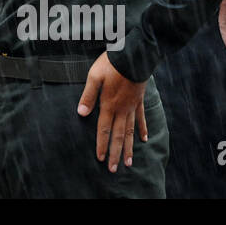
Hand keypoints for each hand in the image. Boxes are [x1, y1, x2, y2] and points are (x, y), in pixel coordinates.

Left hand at [77, 52, 148, 172]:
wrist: (134, 55)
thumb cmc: (111, 64)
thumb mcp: (95, 76)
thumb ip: (88, 95)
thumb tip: (81, 112)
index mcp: (109, 105)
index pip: (104, 129)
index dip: (102, 145)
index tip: (101, 159)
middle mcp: (122, 109)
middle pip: (118, 135)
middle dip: (116, 153)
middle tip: (115, 169)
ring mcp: (132, 106)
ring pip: (130, 131)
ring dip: (129, 147)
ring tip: (129, 162)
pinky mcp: (139, 99)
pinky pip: (141, 118)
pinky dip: (142, 129)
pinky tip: (144, 139)